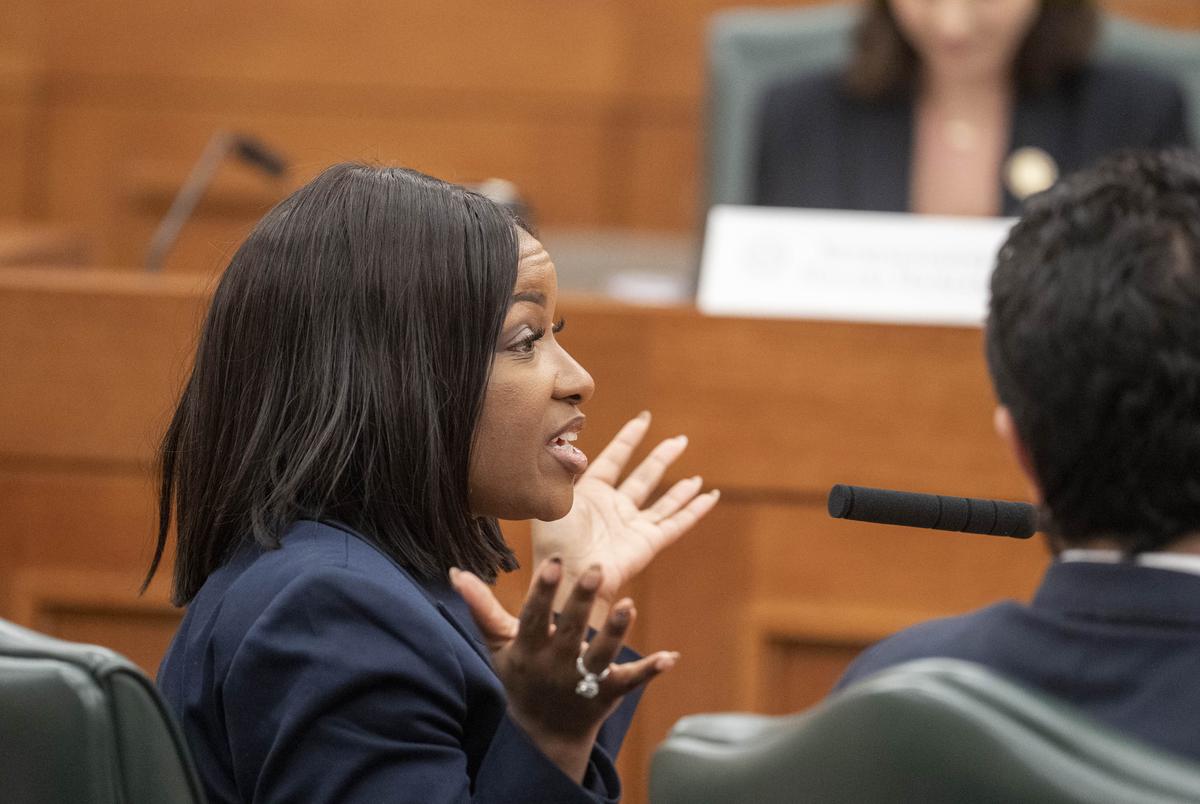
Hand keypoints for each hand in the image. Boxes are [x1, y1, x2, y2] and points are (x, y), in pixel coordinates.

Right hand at [451, 559, 677, 782]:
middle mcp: (555, 665)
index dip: (544, 590)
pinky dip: (650, 671)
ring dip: (616, 632)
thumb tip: (455, 572)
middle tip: (597, 569)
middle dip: (582, 601)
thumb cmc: (518, 677)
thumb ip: (480, 608)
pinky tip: (670, 657)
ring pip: (601, 656)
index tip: (555, 561)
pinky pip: (629, 682)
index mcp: (528, 649)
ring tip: (629, 604)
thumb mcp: (496, 645)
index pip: (534, 616)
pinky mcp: (606, 695)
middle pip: (571, 630)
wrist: (541, 735)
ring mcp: (582, 681)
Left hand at [533, 411, 719, 623]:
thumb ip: (566, 470)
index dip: (629, 439)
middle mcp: (614, 508)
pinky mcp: (648, 542)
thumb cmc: (555, 540)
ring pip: (664, 501)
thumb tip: (570, 442)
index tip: (644, 419)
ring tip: (697, 477)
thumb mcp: (555, 497)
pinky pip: (677, 522)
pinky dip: (695, 510)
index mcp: (591, 494)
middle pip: (644, 477)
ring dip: (681, 488)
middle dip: (661, 458)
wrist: (567, 575)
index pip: (614, 460)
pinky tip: (710, 496)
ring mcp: (633, 525)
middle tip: (680, 440)